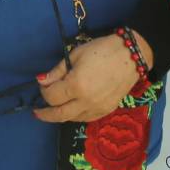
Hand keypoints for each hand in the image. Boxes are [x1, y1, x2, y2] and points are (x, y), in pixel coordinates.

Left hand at [34, 34, 149, 124]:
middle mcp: (86, 101)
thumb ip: (58, 71)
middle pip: (59, 115)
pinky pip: (86, 118)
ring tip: (54, 108)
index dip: (44, 91)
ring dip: (60, 115)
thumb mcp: (76, 55)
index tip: (43, 84)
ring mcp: (97, 108)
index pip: (51, 97)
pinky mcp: (106, 110)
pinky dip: (75, 116)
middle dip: (45, 114)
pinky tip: (72, 109)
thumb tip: (41, 81)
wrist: (132, 56)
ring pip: (72, 119)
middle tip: (37, 111)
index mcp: (77, 85)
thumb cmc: (102, 50)